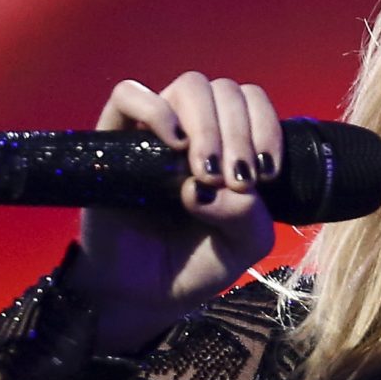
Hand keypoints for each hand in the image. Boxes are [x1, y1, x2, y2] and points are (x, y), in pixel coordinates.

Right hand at [73, 72, 285, 352]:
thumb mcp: (244, 245)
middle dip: (240, 133)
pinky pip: (127, 95)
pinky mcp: (114, 140)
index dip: (266, 127)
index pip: (254, 101)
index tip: (266, 174)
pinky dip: (155, 109)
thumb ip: (249, 216)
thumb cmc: (197, 262)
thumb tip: (210, 187)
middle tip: (235, 180)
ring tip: (206, 171)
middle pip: (227, 90)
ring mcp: (156, 131)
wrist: (145, 293)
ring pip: (190, 86)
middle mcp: (197, 129)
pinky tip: (174, 144)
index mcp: (232, 143)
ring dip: (208, 123)